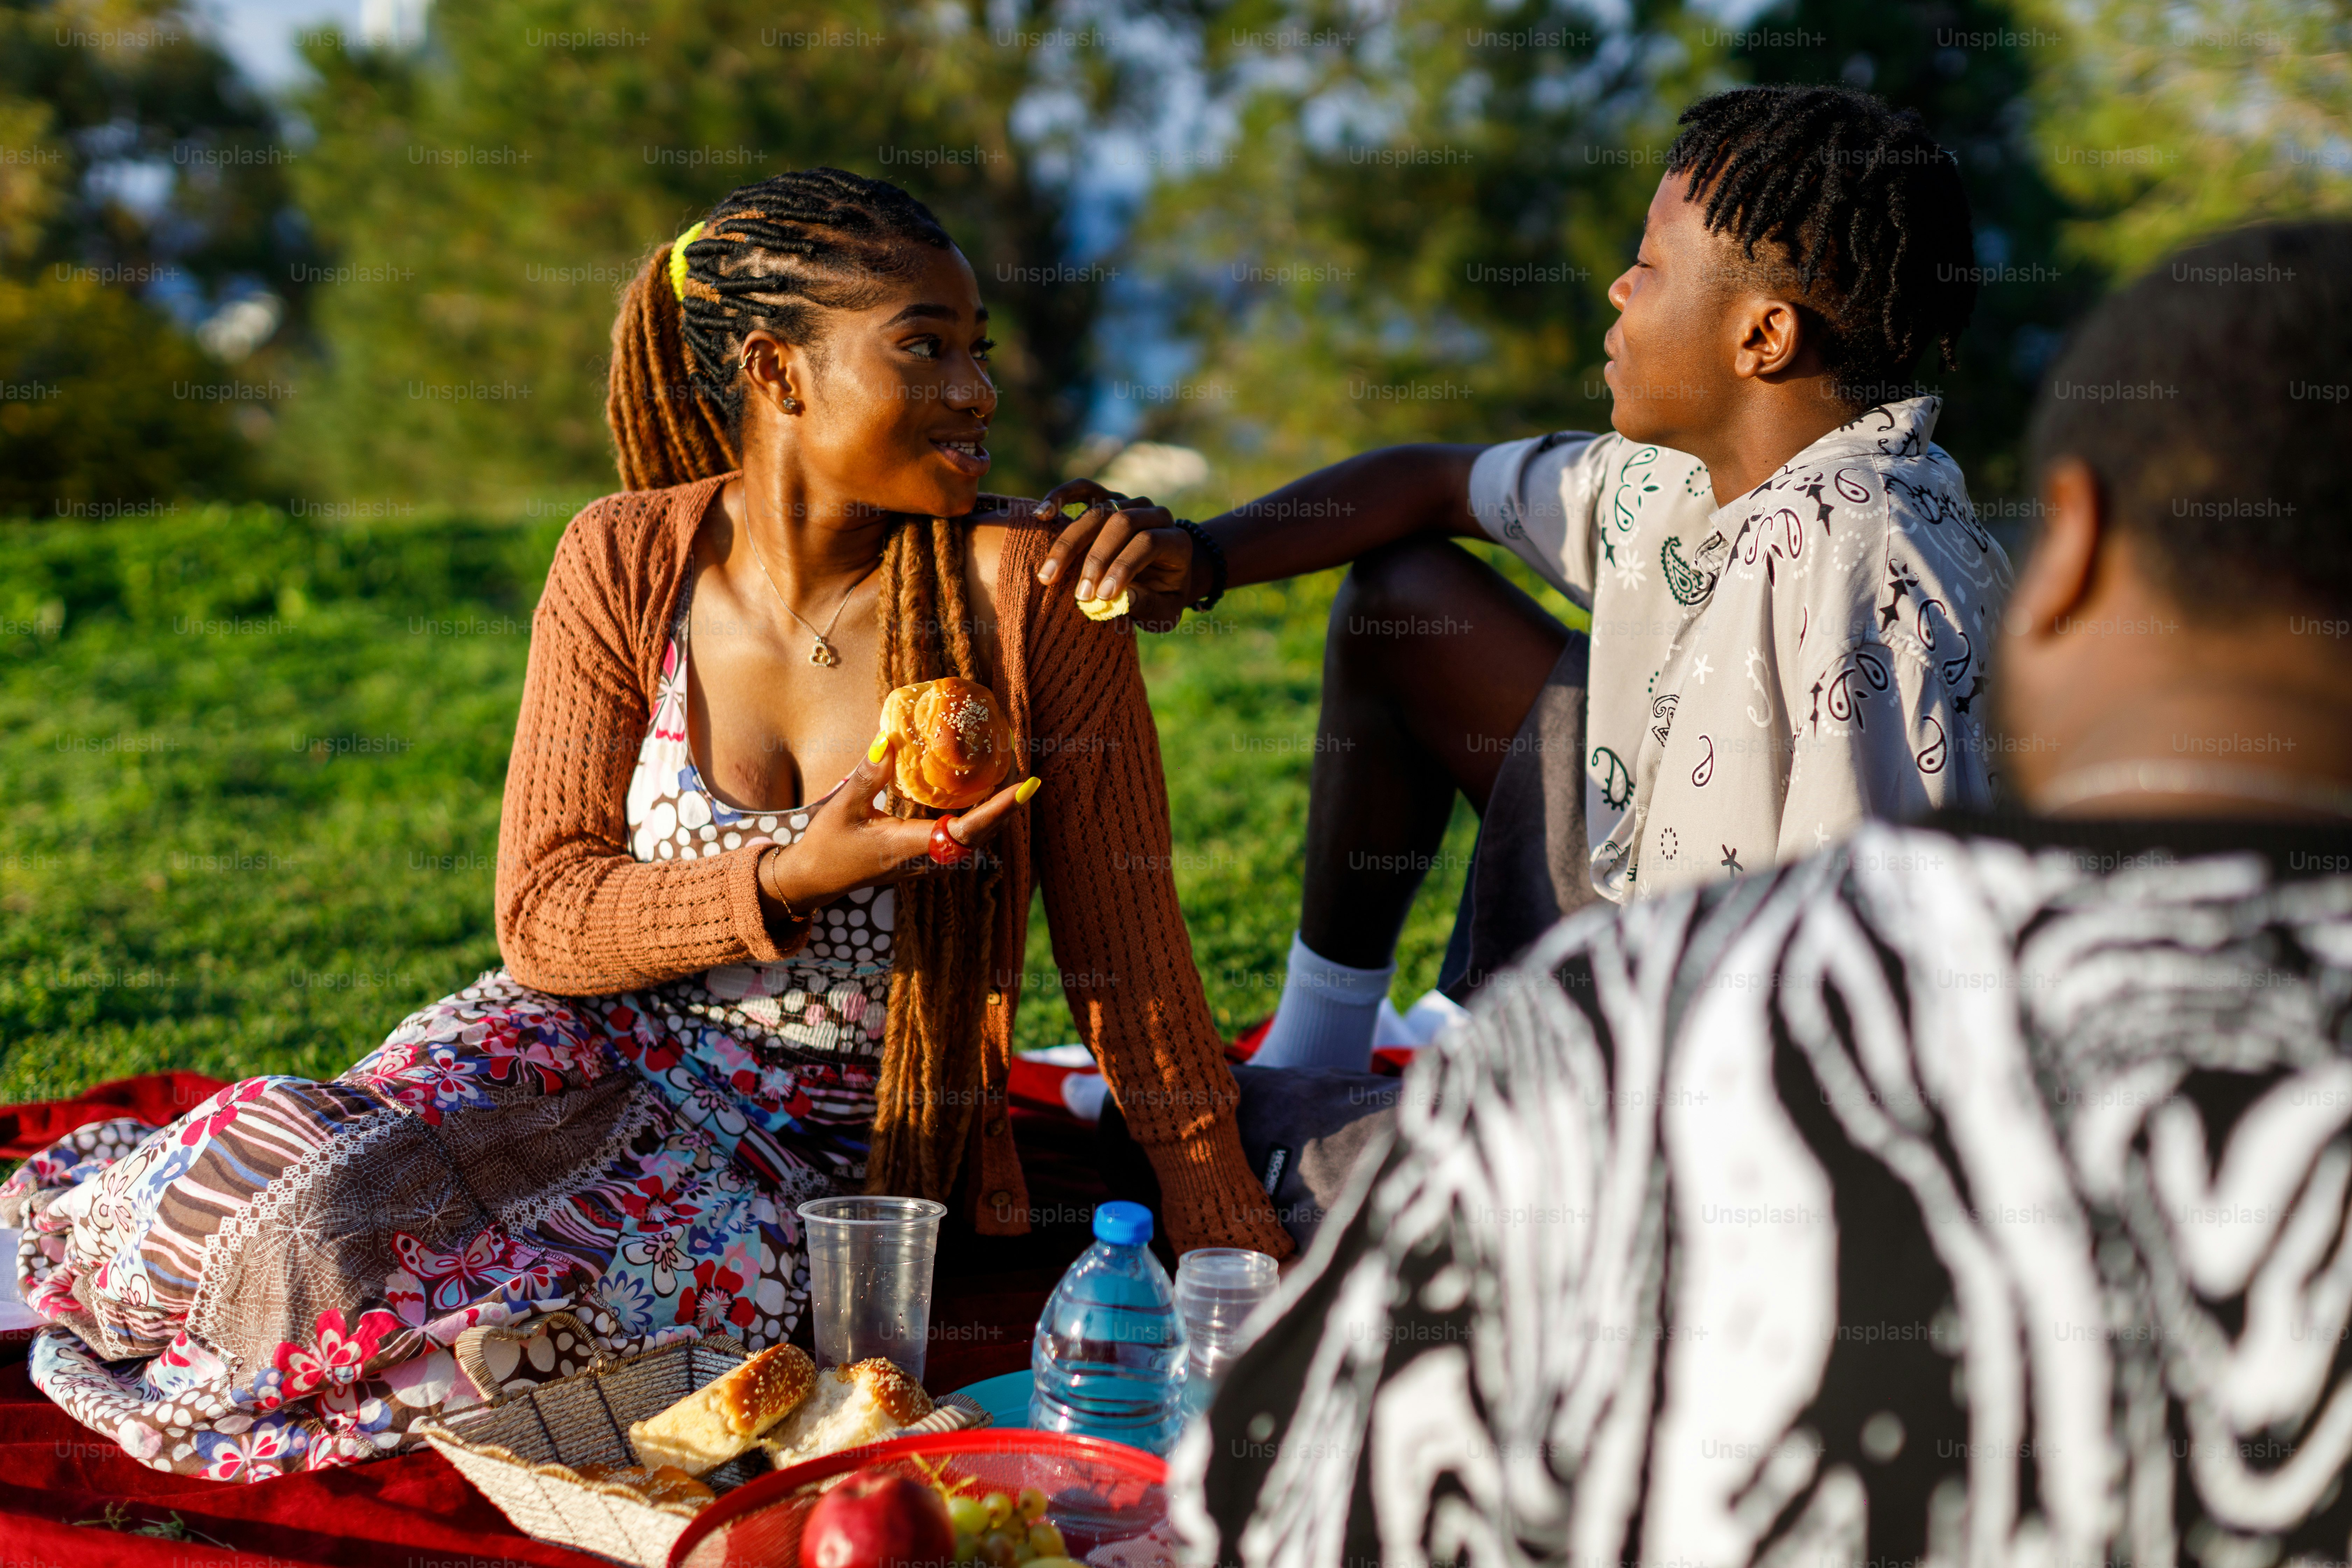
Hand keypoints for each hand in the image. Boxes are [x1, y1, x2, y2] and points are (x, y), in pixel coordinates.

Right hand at [746, 739, 1037, 917]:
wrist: (815, 881)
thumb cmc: (827, 844)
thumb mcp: (844, 807)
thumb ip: (869, 775)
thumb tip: (887, 739)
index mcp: (909, 846)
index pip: (966, 830)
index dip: (998, 810)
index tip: (1024, 787)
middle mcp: (926, 860)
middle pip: (981, 836)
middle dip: (1007, 809)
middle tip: (1027, 777)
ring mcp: (927, 865)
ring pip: (973, 842)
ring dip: (995, 816)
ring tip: (1013, 785)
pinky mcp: (923, 862)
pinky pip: (961, 842)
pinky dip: (978, 822)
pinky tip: (981, 800)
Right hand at [1031, 480, 1203, 633]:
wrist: (1164, 574)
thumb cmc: (1162, 595)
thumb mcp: (1164, 610)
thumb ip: (1147, 604)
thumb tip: (1118, 600)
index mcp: (1175, 540)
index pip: (1147, 543)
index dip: (1123, 567)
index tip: (1101, 597)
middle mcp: (1155, 514)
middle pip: (1121, 523)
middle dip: (1095, 559)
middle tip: (1079, 594)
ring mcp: (1130, 502)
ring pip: (1097, 511)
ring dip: (1069, 544)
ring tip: (1048, 575)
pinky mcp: (1107, 498)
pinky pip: (1082, 489)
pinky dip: (1060, 498)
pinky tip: (1040, 515)